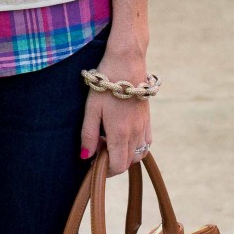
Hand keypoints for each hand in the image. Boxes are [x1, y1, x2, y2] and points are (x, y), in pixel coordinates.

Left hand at [80, 44, 151, 176]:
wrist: (127, 64)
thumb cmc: (106, 85)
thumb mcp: (91, 109)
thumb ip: (88, 135)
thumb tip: (86, 157)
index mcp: (120, 133)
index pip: (118, 166)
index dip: (105, 170)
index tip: (93, 160)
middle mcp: (136, 133)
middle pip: (128, 162)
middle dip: (113, 161)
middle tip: (98, 146)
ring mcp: (144, 126)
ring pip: (138, 154)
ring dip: (124, 155)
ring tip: (110, 140)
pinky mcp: (148, 119)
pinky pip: (146, 143)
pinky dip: (136, 147)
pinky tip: (123, 135)